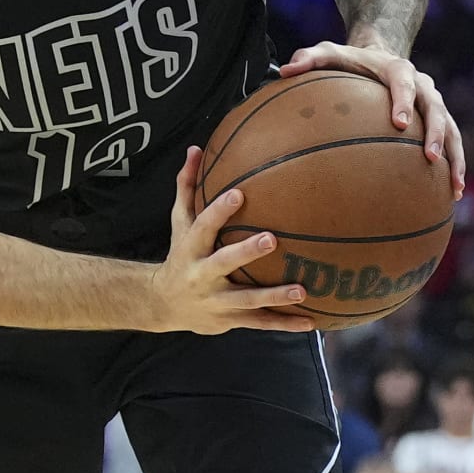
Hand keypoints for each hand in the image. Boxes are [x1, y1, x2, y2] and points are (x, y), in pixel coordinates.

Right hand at [145, 148, 315, 335]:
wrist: (163, 304)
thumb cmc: (180, 254)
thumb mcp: (179, 222)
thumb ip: (187, 186)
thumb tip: (195, 148)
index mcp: (191, 248)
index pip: (204, 226)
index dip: (219, 210)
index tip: (239, 192)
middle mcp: (202, 275)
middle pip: (224, 263)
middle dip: (247, 253)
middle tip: (273, 239)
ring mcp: (217, 301)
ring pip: (247, 300)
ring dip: (274, 296)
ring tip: (303, 290)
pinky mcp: (231, 319)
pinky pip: (260, 323)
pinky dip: (284, 324)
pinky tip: (310, 322)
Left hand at [279, 43, 464, 194]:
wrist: (382, 54)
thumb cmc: (351, 61)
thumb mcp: (329, 53)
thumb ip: (308, 59)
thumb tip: (285, 71)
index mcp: (398, 69)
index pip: (403, 83)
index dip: (403, 102)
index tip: (399, 123)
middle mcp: (423, 85)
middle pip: (436, 108)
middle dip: (436, 133)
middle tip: (430, 158)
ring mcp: (435, 103)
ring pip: (452, 130)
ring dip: (455, 157)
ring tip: (453, 187)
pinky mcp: (440, 119)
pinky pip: (453, 143)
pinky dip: (455, 165)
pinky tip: (452, 194)